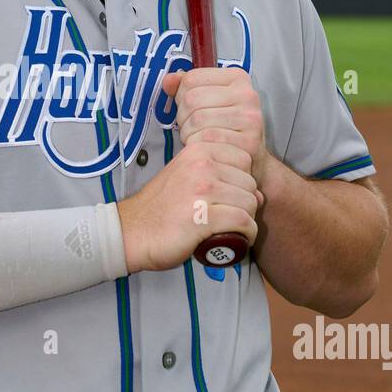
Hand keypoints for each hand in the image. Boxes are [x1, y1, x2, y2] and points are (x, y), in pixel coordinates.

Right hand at [117, 140, 263, 272]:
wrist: (131, 232)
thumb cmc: (160, 210)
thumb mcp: (187, 180)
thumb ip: (219, 179)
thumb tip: (260, 195)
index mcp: (198, 151)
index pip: (244, 159)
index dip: (242, 181)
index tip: (229, 197)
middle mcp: (202, 165)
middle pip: (250, 183)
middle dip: (245, 204)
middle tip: (229, 219)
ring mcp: (202, 190)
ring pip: (249, 203)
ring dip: (246, 221)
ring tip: (231, 231)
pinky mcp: (203, 216)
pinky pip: (243, 222)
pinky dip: (246, 235)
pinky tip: (237, 240)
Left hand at [161, 66, 268, 187]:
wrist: (250, 157)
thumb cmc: (227, 127)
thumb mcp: (209, 99)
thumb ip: (187, 86)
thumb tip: (169, 81)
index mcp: (237, 78)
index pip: (192, 78)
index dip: (181, 94)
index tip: (190, 105)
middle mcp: (247, 95)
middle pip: (192, 99)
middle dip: (183, 115)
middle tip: (190, 125)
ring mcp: (249, 118)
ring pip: (197, 120)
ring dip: (188, 132)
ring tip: (197, 136)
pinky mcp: (248, 141)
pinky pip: (207, 140)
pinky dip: (197, 145)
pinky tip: (204, 147)